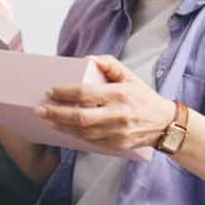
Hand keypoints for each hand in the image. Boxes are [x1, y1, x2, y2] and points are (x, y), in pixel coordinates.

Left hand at [35, 55, 175, 153]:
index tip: (51, 91)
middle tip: (40, 109)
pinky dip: (74, 135)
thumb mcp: (130, 76)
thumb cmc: (143, 97)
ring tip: (47, 119)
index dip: (65, 93)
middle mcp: (118, 114)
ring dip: (61, 126)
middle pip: (80, 116)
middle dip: (56, 113)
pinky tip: (62, 129)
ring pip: (82, 132)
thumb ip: (110, 65)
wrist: (164, 125)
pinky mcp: (116, 145)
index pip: (86, 94)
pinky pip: (90, 142)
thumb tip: (88, 60)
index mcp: (120, 94)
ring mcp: (117, 132)